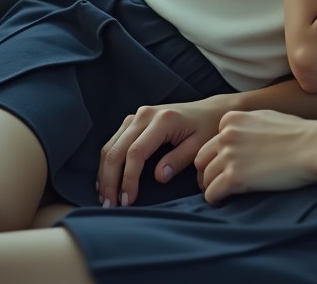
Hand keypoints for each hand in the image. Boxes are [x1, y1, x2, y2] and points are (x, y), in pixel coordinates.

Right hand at [97, 95, 229, 206]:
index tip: (128, 201)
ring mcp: (137, 115)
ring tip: (106, 198)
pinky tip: (107, 181)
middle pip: (117, 150)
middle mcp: (145, 115)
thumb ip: (179, 160)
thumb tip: (158, 177)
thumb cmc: (208, 129)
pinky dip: (108, 163)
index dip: (128, 179)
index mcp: (163, 120)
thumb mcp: (200, 145)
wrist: (211, 110)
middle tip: (110, 206)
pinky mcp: (134, 120)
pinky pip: (114, 142)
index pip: (136, 153)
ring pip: (111, 146)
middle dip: (110, 181)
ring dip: (105, 174)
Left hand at [195, 109, 316, 202]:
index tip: (227, 166)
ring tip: (225, 194)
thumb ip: (249, 125)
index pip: (210, 141)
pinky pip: (211, 193)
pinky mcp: (234, 177)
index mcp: (233, 119)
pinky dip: (216, 199)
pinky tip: (226, 201)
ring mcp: (229, 155)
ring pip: (205, 178)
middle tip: (220, 183)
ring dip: (213, 187)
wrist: (316, 147)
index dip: (217, 156)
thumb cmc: (301, 133)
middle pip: (201, 159)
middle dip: (209, 172)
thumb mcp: (269, 118)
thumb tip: (242, 136)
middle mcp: (227, 135)